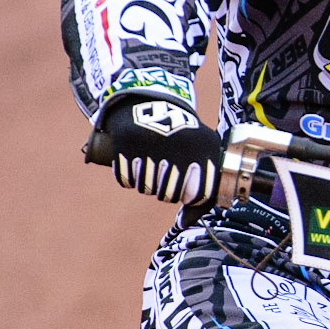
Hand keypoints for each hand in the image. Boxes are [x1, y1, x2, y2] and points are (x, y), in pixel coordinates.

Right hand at [99, 99, 221, 204]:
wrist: (151, 104)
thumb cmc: (181, 137)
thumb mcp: (202, 153)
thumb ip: (202, 188)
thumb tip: (185, 224)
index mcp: (203, 148)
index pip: (195, 195)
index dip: (189, 194)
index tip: (185, 183)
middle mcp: (178, 148)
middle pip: (168, 196)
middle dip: (165, 189)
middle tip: (165, 171)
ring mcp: (152, 147)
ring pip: (146, 189)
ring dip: (147, 181)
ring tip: (152, 161)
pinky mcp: (127, 145)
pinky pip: (126, 180)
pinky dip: (128, 173)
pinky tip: (137, 158)